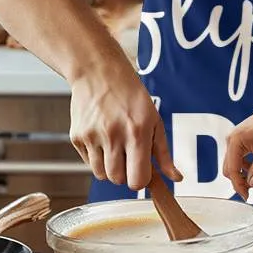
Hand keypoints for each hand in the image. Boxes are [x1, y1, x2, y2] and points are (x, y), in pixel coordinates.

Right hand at [69, 60, 179, 190]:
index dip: (141, 179)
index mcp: (137, 132)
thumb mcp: (154, 120)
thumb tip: (175, 178)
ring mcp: (92, 137)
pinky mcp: (77, 137)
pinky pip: (88, 163)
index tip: (142, 170)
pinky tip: (102, 137)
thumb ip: (164, 153)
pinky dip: (96, 157)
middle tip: (128, 153)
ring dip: (110, 167)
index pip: (137, 180)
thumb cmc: (130, 94)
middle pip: (118, 180)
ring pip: (101, 175)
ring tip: (115, 144)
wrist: (99, 72)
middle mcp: (113, 136)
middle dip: (125, 172)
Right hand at [222, 104, 252, 199]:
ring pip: (232, 163)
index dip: (239, 186)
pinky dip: (243, 165)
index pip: (232, 171)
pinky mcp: (240, 138)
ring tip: (252, 179)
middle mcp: (231, 139)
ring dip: (240, 173)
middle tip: (249, 191)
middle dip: (238, 180)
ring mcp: (235, 138)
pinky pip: (237, 156)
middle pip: (229, 168)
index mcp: (234, 142)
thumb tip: (251, 184)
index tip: (246, 195)